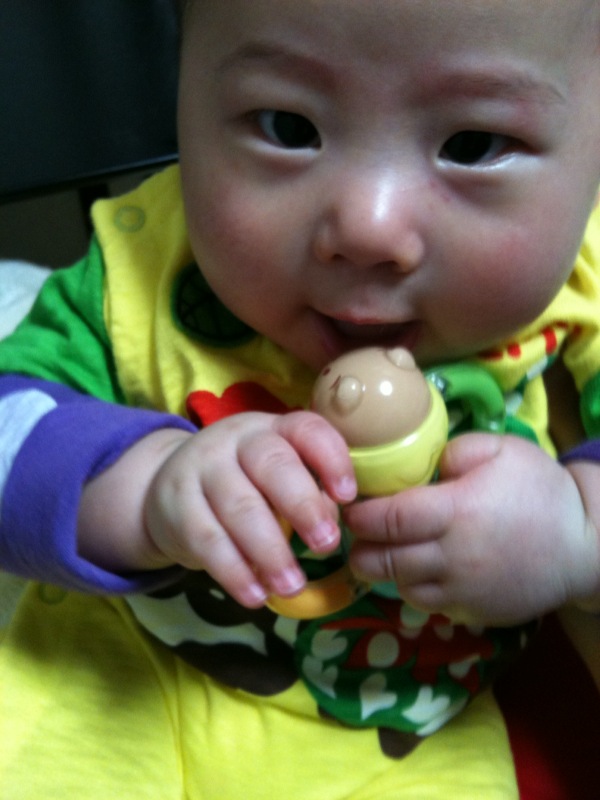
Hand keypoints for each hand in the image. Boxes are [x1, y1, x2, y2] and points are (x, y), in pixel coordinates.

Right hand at [130, 411, 355, 606]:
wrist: (163, 485)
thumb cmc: (241, 483)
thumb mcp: (274, 478)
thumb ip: (307, 493)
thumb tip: (330, 523)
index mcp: (272, 429)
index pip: (305, 429)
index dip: (330, 459)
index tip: (347, 496)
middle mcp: (236, 441)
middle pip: (271, 464)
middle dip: (303, 505)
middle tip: (326, 544)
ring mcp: (201, 470)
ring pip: (239, 507)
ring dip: (270, 551)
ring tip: (293, 585)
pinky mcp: (176, 507)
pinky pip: (207, 540)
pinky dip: (234, 571)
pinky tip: (256, 594)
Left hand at [345, 433, 599, 625]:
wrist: (584, 543)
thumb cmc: (539, 490)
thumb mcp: (498, 450)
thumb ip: (449, 453)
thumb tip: (413, 469)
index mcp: (455, 512)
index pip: (387, 519)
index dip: (359, 515)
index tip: (349, 506)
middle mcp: (452, 557)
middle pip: (381, 561)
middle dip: (358, 547)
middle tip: (355, 531)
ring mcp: (461, 591)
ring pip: (398, 586)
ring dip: (383, 568)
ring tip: (384, 548)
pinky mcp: (472, 613)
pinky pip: (426, 604)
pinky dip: (411, 588)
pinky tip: (417, 567)